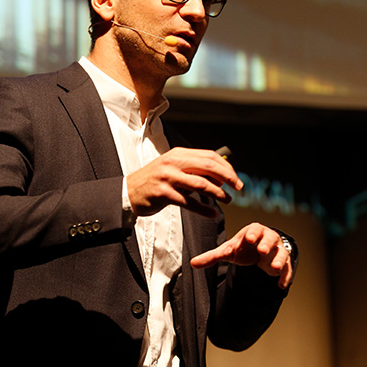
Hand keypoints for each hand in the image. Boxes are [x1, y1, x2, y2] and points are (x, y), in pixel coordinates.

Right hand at [126, 147, 241, 217]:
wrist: (128, 192)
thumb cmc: (154, 181)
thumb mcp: (173, 169)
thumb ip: (193, 170)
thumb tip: (220, 177)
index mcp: (178, 154)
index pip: (209, 156)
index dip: (226, 167)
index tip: (235, 178)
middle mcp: (173, 162)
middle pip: (208, 167)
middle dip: (228, 177)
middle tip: (238, 188)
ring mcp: (168, 177)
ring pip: (201, 184)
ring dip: (218, 193)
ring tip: (227, 200)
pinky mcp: (163, 193)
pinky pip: (189, 202)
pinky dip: (203, 209)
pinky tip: (212, 213)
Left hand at [190, 222, 293, 288]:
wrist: (260, 251)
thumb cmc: (243, 247)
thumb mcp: (228, 251)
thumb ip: (212, 256)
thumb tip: (192, 263)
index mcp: (253, 232)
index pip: (254, 229)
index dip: (252, 234)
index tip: (249, 239)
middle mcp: (268, 238)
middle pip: (270, 238)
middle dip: (266, 244)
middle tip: (261, 250)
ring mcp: (277, 250)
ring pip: (281, 252)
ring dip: (278, 259)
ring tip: (274, 268)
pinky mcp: (284, 263)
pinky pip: (287, 268)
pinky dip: (285, 276)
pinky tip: (281, 285)